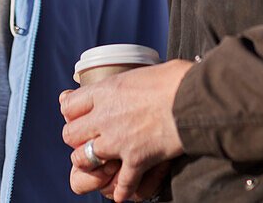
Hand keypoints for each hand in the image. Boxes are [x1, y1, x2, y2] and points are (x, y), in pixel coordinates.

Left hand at [60, 59, 192, 201]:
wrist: (193, 96)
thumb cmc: (173, 78)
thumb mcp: (139, 72)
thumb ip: (125, 82)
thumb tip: (131, 83)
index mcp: (105, 91)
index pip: (69, 105)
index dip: (72, 112)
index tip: (81, 115)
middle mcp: (105, 116)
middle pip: (70, 134)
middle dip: (78, 139)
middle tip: (90, 139)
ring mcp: (118, 140)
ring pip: (83, 160)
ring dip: (92, 164)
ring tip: (102, 163)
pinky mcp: (136, 160)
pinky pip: (121, 184)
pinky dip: (123, 190)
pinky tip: (124, 192)